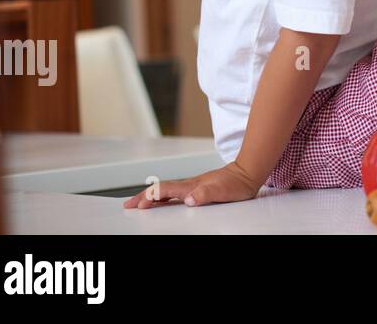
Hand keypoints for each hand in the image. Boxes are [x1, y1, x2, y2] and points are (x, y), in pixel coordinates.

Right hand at [122, 160, 262, 209]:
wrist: (248, 172)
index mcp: (192, 186)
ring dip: (151, 197)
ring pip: (167, 191)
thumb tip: (189, 199)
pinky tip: (163, 200)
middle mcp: (190, 185)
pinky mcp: (198, 188)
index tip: (137, 204)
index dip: (151, 197)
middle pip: (162, 190)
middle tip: (128, 205)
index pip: (166, 191)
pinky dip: (164, 196)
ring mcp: (194, 186)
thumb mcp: (223, 191)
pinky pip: (176, 192)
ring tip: (139, 203)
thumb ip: (207, 194)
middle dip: (143, 197)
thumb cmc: (237, 183)